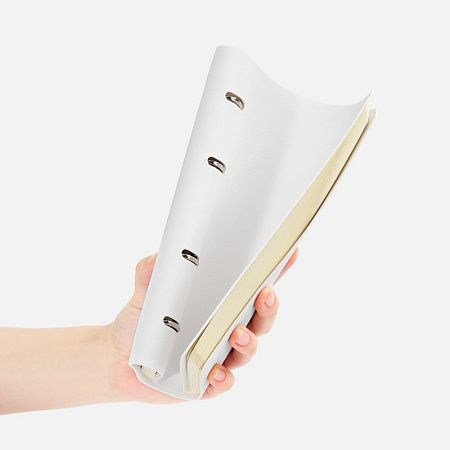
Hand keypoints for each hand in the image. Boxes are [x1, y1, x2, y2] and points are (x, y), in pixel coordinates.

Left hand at [106, 249, 298, 402]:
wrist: (119, 359)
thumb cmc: (141, 321)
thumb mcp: (143, 293)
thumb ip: (150, 273)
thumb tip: (157, 258)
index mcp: (218, 303)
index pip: (251, 286)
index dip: (274, 271)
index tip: (289, 253)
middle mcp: (225, 328)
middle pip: (260, 319)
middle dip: (268, 307)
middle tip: (265, 294)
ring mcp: (220, 356)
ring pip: (247, 350)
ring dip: (248, 342)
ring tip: (237, 333)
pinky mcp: (206, 382)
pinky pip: (223, 383)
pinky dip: (224, 378)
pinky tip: (216, 372)